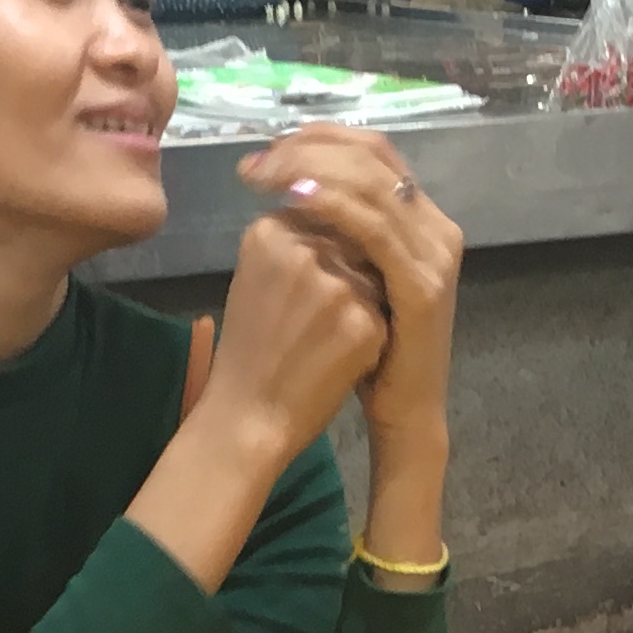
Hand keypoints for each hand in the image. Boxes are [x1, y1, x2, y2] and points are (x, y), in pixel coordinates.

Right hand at [122, 213, 382, 592]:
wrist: (248, 417)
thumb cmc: (250, 351)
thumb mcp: (257, 278)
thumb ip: (292, 241)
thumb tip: (336, 216)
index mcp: (270, 232)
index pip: (322, 215)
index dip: (323, 252)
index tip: (301, 291)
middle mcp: (304, 249)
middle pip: (351, 242)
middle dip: (345, 273)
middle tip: (313, 319)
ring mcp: (337, 284)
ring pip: (373, 275)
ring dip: (362, 302)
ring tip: (324, 338)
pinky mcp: (364, 321)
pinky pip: (383, 314)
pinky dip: (370, 336)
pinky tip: (340, 356)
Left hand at [238, 125, 463, 475]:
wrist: (402, 412)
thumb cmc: (367, 350)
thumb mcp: (350, 276)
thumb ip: (337, 232)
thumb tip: (293, 184)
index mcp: (420, 218)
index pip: (372, 151)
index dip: (319, 137)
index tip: (268, 148)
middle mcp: (436, 227)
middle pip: (372, 157)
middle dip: (308, 149)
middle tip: (256, 163)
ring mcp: (435, 256)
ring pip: (371, 184)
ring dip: (312, 170)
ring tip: (267, 175)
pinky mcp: (423, 286)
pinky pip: (375, 230)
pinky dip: (335, 207)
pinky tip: (297, 199)